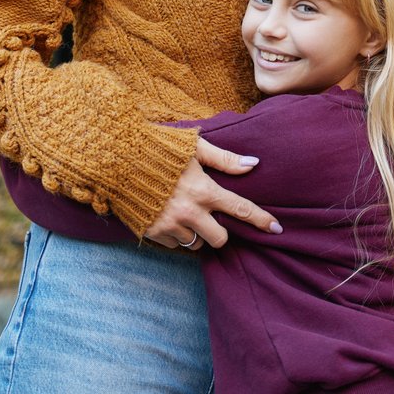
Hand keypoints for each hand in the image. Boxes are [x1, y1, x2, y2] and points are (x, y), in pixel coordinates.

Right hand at [143, 137, 280, 250]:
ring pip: (197, 245)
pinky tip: (169, 217)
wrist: (116, 160)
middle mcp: (190, 212)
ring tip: (186, 213)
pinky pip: (175, 245)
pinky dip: (177, 236)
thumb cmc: (158, 148)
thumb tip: (253, 163)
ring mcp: (171, 226)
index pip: (241, 210)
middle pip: (220, 239)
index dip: (261, 220)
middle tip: (210, 216)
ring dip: (197, 234)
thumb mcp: (194, 147)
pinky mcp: (154, 234)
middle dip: (219, 231)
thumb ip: (224, 159)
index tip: (277, 229)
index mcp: (204, 190)